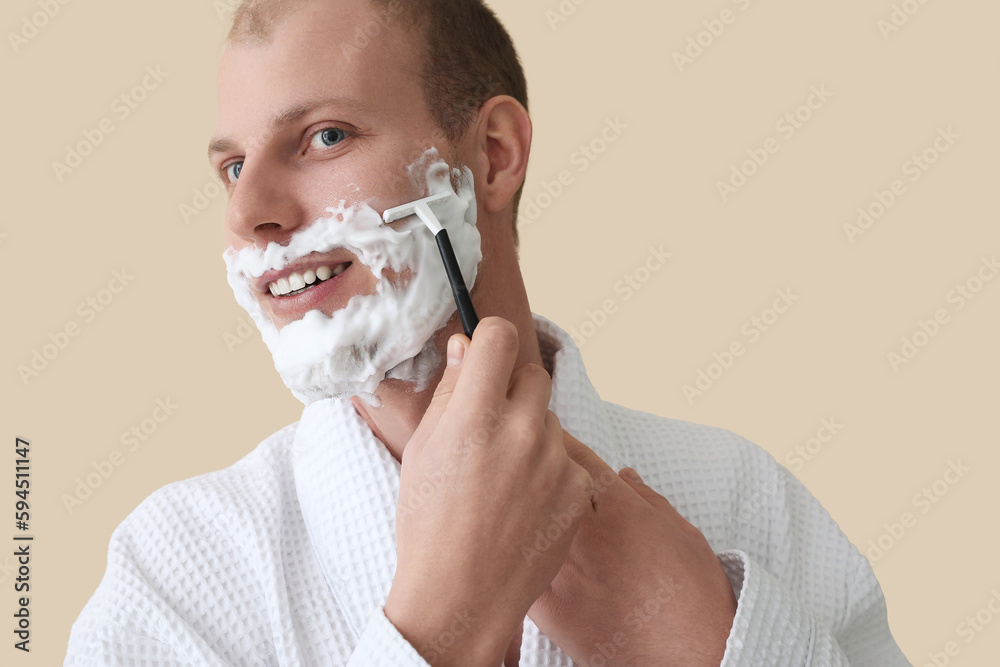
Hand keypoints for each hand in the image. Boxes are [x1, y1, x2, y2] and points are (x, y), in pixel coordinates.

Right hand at [384, 317, 593, 666]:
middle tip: (488, 427)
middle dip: (511, 392)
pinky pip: (567, 458)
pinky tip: (523, 502)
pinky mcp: (578, 488)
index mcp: (472, 416)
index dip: (491, 339)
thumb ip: (448, 392)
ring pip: (549, 420)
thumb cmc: (428, 524)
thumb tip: (467, 347)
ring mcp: (554, 461)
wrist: (462, 595)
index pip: (500, 337)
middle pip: (532, 376)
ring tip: (502, 478)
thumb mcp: (422, 451)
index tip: (486, 353)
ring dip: (530, 433)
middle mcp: (519, 431)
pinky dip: (549, 471)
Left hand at [528, 432, 737, 665]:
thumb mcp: (683, 533)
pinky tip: (506, 554)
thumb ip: (646, 500)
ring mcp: (562, 570)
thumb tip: (623, 476)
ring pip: (521, 524)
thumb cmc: (696, 596)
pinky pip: (516, 571)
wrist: (692, 656)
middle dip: (527, 468)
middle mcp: (584, 531)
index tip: (544, 432)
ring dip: (513, 511)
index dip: (555, 440)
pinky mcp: (549, 609)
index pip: (575, 455)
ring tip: (503, 504)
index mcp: (618, 505)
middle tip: (515, 459)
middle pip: (539, 482)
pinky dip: (510, 558)